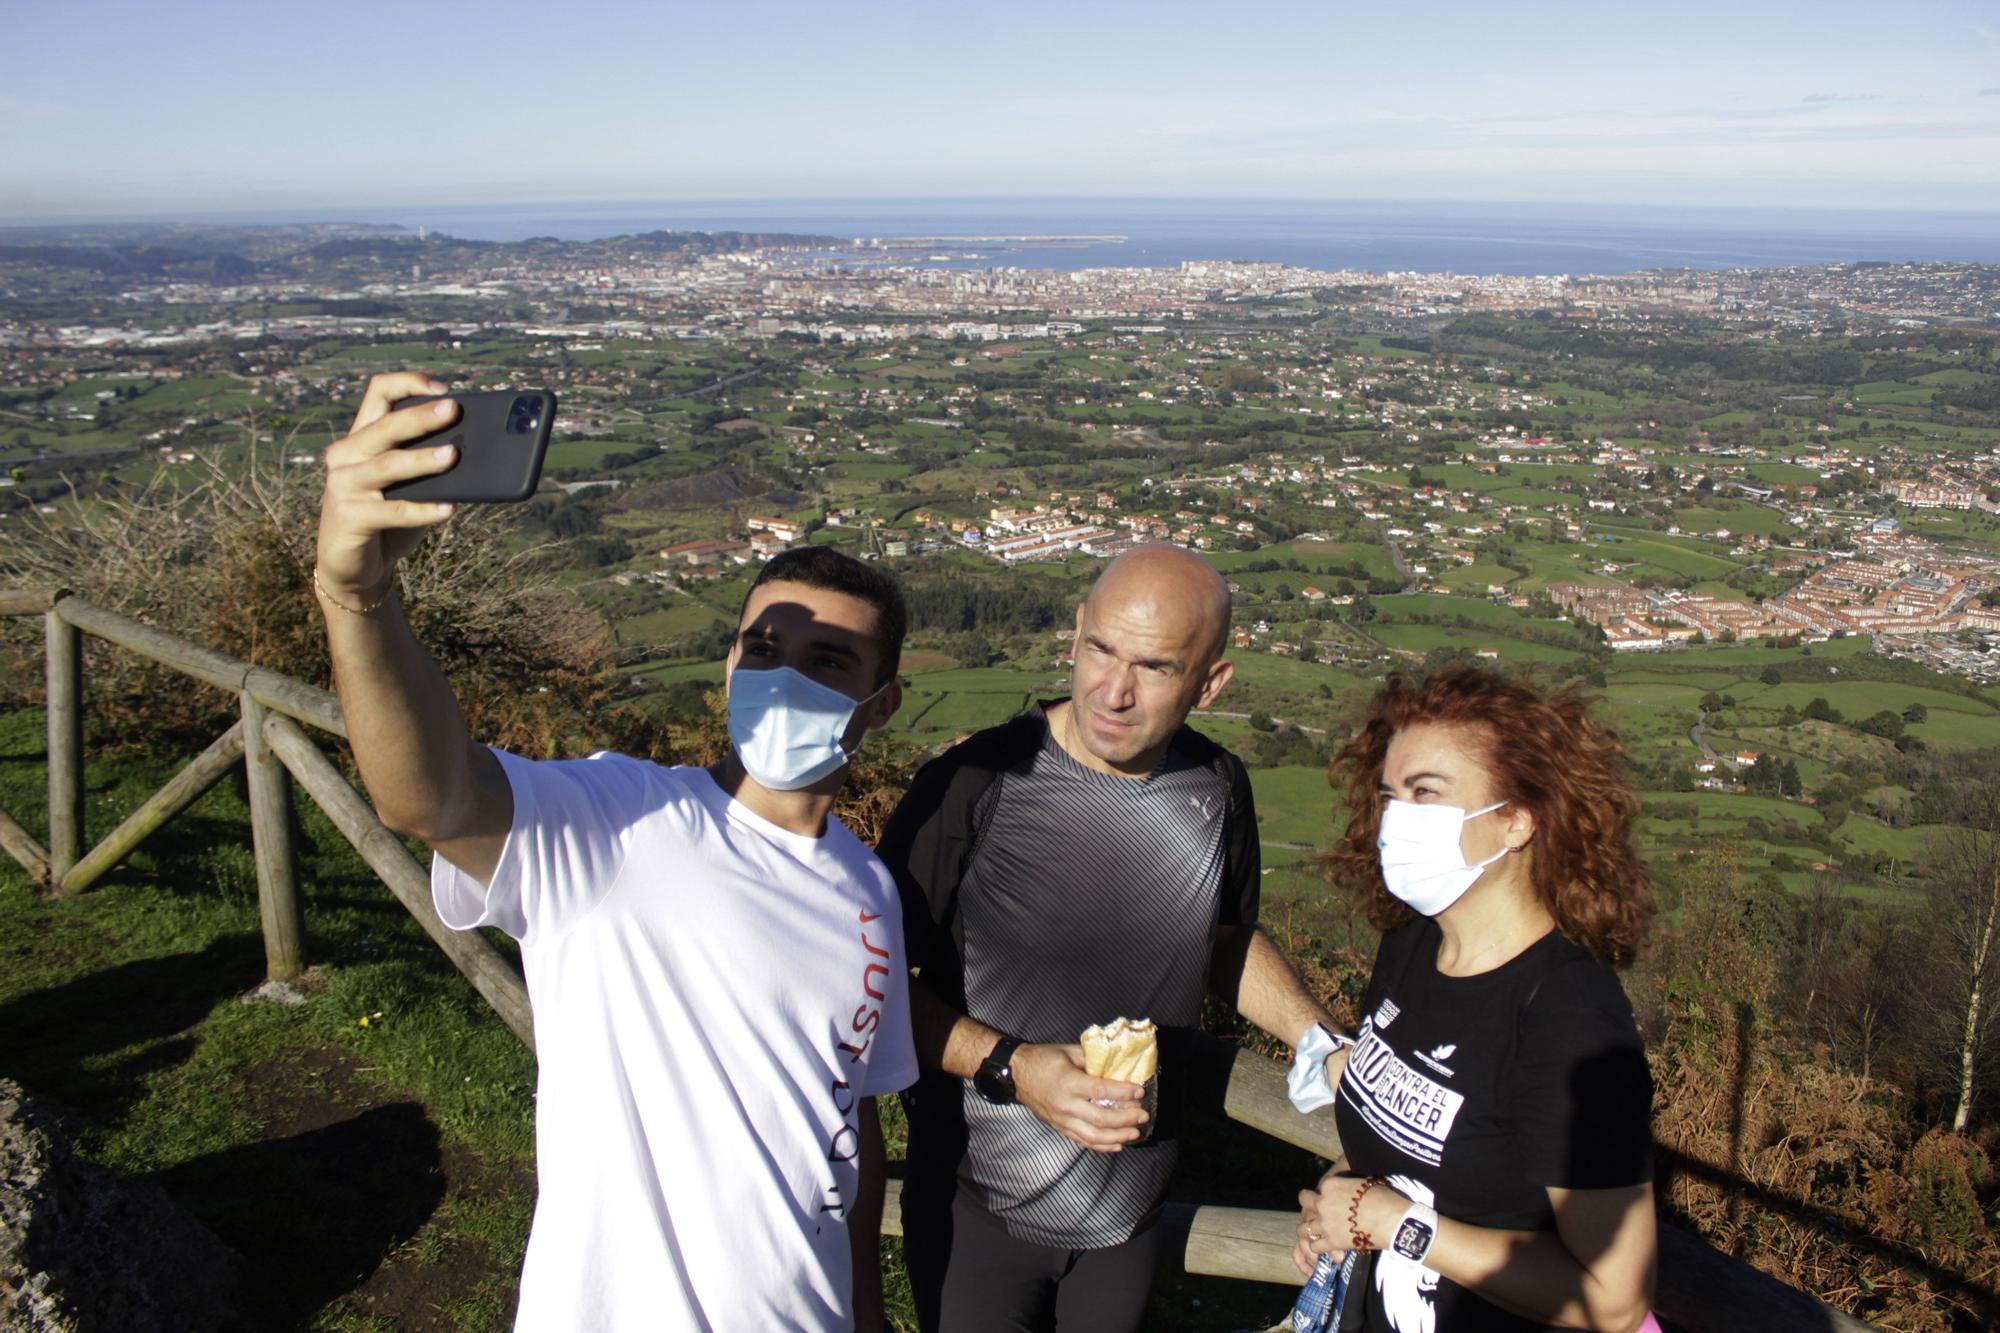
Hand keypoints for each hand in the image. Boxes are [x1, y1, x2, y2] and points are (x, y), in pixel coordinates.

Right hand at [316, 372, 461, 599]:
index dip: (408, 383)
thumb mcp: (408, 485)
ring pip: (388, 465)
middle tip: (454, 410)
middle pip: (385, 426)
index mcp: (362, 437)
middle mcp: (347, 454)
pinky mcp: (349, 517)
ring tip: (453, 455)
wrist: (354, 566)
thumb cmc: (387, 517)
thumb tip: (476, 454)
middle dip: (421, 417)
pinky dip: (423, 510)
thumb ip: (429, 466)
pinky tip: (449, 510)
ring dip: (423, 459)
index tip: (442, 388)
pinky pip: (393, 511)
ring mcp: (344, 485)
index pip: (379, 393)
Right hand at [1010, 1042, 1146, 1152]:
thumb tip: (1117, 1064)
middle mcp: (1066, 1105)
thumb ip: (1092, 1060)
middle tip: (1143, 1115)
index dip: (1123, 1093)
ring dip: (1118, 1136)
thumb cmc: (1044, 1059)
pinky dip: (1102, 1146)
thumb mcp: (1069, 1051)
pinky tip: (1117, 1145)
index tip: (1139, 1091)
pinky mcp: (1060, 1128)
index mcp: (1069, 1083)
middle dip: (1126, 1118)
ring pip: (1094, 1136)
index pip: (1102, 1091)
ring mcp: (1062, 1120)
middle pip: (1101, 1118)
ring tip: (1135, 1133)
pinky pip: (1083, 1141)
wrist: (1016, 1075)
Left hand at [1298, 1172, 1408, 1271]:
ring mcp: (1325, 1223)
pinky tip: (1324, 1247)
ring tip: (1316, 1233)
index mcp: (1330, 1184)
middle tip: (1315, 1212)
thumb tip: (1350, 1190)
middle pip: (1304, 1202)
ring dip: (1310, 1229)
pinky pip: (1315, 1246)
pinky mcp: (1331, 1241)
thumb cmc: (1384, 1198)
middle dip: (1309, 1206)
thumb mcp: (1363, 1183)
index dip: (1322, 1194)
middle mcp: (1323, 1202)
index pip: (1318, 1188)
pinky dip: (1318, 1248)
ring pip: (1305, 1227)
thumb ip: (1348, 1186)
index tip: (1329, 1200)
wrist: (1393, 1220)